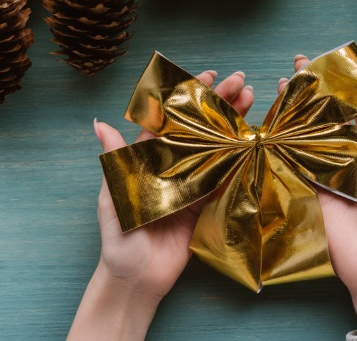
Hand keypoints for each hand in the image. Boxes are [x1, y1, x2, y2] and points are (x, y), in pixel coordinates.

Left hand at [69, 70, 253, 340]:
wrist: (138, 281)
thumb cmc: (119, 240)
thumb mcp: (112, 198)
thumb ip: (114, 161)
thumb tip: (99, 123)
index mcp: (148, 159)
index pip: (170, 118)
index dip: (188, 95)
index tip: (207, 75)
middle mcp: (172, 167)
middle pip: (199, 127)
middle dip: (220, 103)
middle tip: (240, 82)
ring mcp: (192, 184)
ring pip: (217, 146)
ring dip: (234, 123)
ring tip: (252, 100)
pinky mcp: (207, 204)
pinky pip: (227, 176)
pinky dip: (242, 158)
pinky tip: (256, 139)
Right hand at [279, 55, 356, 333]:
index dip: (346, 90)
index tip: (333, 66)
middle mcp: (347, 161)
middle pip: (327, 119)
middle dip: (313, 92)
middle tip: (299, 63)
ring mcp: (325, 176)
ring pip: (307, 136)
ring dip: (294, 111)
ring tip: (280, 84)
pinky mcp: (308, 193)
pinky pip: (293, 165)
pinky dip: (280, 145)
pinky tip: (269, 124)